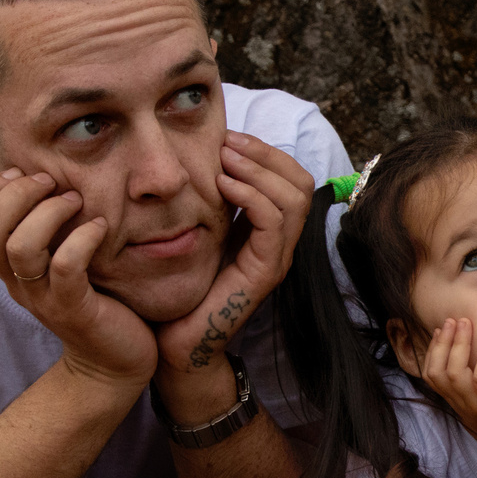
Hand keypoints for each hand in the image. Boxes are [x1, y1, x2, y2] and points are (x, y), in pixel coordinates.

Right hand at [0, 168, 156, 387]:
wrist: (112, 362)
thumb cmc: (90, 300)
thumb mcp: (55, 262)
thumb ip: (41, 229)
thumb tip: (35, 177)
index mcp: (7, 269)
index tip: (19, 174)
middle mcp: (17, 283)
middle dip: (15, 194)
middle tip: (49, 181)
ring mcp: (42, 299)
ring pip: (20, 247)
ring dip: (48, 212)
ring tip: (75, 200)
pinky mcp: (74, 310)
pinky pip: (66, 268)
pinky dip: (82, 239)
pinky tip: (100, 227)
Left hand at [154, 131, 317, 373]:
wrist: (174, 340)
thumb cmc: (181, 285)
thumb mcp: (200, 231)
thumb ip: (211, 199)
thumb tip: (205, 153)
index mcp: (270, 232)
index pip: (293, 178)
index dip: (266, 151)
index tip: (229, 137)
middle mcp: (282, 244)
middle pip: (301, 182)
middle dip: (266, 153)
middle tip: (228, 141)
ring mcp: (277, 259)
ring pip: (293, 197)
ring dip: (257, 169)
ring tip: (223, 159)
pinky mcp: (265, 272)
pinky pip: (272, 221)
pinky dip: (250, 195)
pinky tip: (222, 185)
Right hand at [417, 317, 476, 458]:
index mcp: (457, 402)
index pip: (431, 374)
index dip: (432, 351)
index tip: (439, 330)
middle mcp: (462, 403)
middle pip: (436, 371)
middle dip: (441, 342)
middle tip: (452, 320)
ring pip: (454, 373)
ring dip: (458, 345)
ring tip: (466, 323)